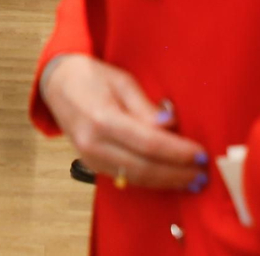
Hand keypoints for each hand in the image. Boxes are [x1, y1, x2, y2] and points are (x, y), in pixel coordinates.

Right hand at [40, 54, 207, 189]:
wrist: (57, 85)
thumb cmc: (90, 77)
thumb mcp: (121, 81)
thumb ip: (145, 107)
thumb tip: (170, 125)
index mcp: (102, 119)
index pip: (148, 143)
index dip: (177, 152)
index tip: (200, 154)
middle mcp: (93, 144)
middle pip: (143, 167)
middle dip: (176, 173)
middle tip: (202, 173)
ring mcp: (90, 158)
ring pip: (135, 178)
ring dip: (166, 181)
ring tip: (192, 180)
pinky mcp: (92, 165)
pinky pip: (126, 177)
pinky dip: (150, 180)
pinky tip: (169, 178)